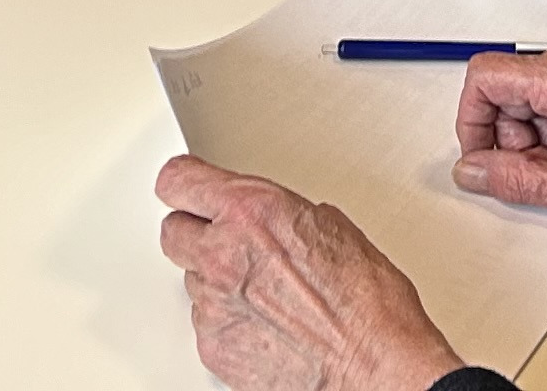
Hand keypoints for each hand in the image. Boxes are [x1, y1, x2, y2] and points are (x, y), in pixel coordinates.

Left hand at [154, 157, 458, 390]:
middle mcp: (223, 255)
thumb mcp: (330, 225)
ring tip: (262, 289)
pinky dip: (227, 320)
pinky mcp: (213, 348)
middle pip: (173, 231)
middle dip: (196, 231)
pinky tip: (263, 321)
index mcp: (251, 212)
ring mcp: (214, 306)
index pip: (178, 181)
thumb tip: (266, 217)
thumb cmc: (367, 303)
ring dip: (217, 279)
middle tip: (224, 238)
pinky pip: (205, 322)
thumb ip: (278, 213)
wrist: (373, 366)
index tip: (189, 186)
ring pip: (192, 280)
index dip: (185, 183)